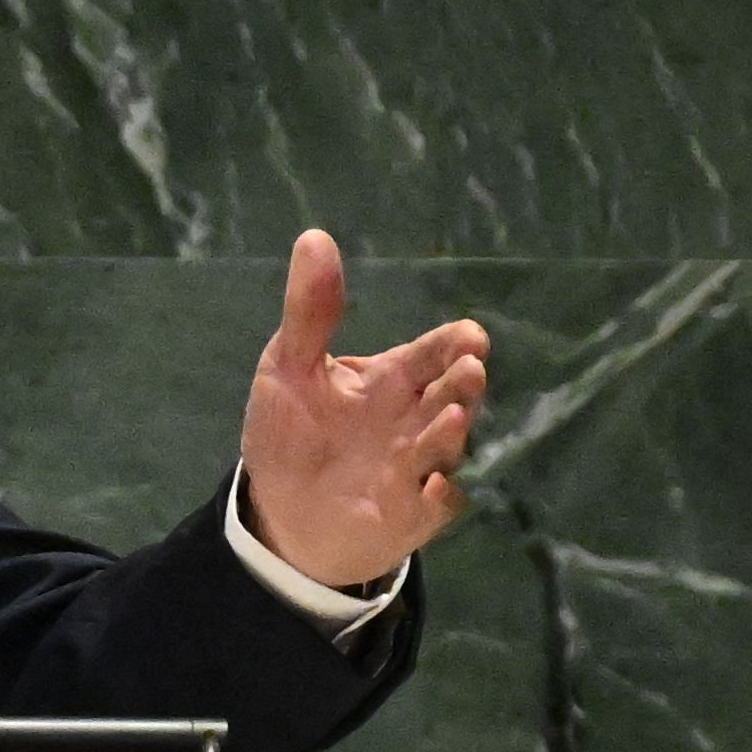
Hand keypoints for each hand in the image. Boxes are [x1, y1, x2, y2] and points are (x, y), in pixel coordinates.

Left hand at [236, 228, 487, 590]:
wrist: (281, 512)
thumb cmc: (292, 433)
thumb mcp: (288, 368)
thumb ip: (308, 312)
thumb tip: (313, 237)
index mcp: (394, 381)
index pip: (435, 355)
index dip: (455, 344)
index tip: (470, 336)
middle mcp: (416, 421)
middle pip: (453, 396)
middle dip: (464, 385)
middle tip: (469, 371)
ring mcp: (420, 467)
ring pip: (449, 447)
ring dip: (450, 434)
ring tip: (448, 418)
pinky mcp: (414, 514)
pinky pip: (439, 504)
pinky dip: (440, 496)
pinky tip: (431, 488)